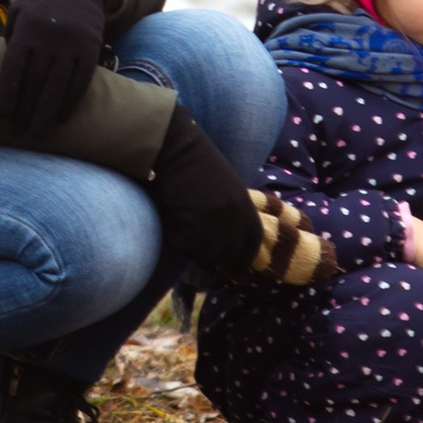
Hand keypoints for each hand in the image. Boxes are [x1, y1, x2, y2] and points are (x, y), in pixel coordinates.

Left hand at [0, 0, 108, 137]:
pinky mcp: (91, 48)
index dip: (6, 95)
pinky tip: (60, 117)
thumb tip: (7, 80)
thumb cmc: (38, 3)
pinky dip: (69, 102)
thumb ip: (12, 42)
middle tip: (17, 131)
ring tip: (37, 132)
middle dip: (25, 109)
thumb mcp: (18, 13)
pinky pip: (80, 82)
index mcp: (27, 29)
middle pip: (35, 82)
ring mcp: (73, 44)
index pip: (13, 69)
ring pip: (58, 86)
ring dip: (46, 113)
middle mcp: (50, 37)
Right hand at [146, 104, 271, 288]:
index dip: (244, 260)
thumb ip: (232, 213)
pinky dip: (175, 239)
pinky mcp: (187, 232)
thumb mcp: (226, 187)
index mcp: (245, 209)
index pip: (251, 244)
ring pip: (202, 254)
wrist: (174, 149)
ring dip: (193, 247)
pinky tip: (171, 218)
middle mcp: (232, 223)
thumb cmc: (196, 162)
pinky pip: (181, 246)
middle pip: (226, 255)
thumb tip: (228, 240)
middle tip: (198, 245)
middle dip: (215, 255)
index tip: (237, 274)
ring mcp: (210, 229)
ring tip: (182, 222)